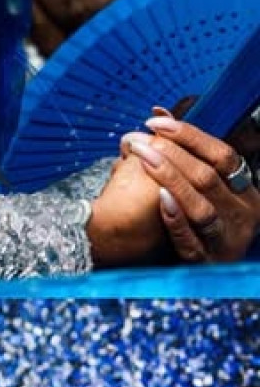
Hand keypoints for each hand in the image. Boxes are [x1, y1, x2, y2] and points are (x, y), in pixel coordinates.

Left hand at [88, 110, 259, 266]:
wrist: (203, 274)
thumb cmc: (200, 221)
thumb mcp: (205, 188)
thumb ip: (188, 153)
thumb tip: (159, 112)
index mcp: (247, 192)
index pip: (223, 155)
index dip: (190, 136)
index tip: (156, 123)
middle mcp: (244, 214)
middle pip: (208, 177)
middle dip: (171, 155)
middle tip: (139, 140)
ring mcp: (227, 240)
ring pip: (201, 207)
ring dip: (170, 179)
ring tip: (143, 159)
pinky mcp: (207, 263)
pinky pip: (191, 241)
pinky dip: (176, 220)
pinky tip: (160, 200)